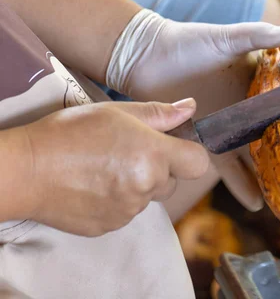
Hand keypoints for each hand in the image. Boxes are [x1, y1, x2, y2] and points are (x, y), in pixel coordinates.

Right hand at [21, 99, 209, 236]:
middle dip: (158, 169)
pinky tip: (93, 185)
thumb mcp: (117, 112)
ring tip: (104, 169)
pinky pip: (126, 213)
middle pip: (172, 181)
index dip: (190, 154)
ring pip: (148, 197)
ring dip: (137, 186)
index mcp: (154, 155)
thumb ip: (159, 113)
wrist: (26, 170)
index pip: (198, 163)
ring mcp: (129, 210)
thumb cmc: (69, 133)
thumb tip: (190, 107)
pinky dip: (117, 201)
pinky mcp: (111, 226)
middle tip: (127, 153)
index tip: (175, 147)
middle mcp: (147, 186)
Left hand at [105, 9, 279, 211]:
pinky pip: (227, 168)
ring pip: (255, 157)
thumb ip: (256, 36)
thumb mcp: (224, 38)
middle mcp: (246, 109)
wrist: (145, 58)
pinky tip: (256, 202)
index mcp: (257, 84)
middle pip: (275, 137)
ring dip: (270, 177)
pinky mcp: (207, 142)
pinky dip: (241, 185)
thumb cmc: (187, 42)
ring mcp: (228, 128)